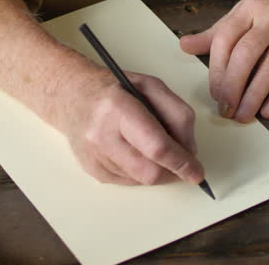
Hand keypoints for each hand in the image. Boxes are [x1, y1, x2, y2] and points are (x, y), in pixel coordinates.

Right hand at [0, 0, 203, 186]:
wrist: (71, 96)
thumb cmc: (116, 88)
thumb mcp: (151, 86)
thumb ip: (177, 113)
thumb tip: (189, 150)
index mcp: (118, 107)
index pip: (156, 146)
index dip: (181, 162)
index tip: (197, 172)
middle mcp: (101, 134)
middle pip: (150, 171)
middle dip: (173, 171)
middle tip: (182, 162)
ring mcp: (93, 155)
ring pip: (141, 180)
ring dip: (158, 170)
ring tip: (153, 147)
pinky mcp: (91, 170)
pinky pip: (129, 182)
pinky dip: (141, 171)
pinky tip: (135, 151)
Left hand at [180, 0, 268, 122]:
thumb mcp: (248, 9)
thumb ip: (218, 31)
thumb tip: (184, 45)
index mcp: (249, 8)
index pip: (225, 39)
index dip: (216, 69)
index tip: (213, 92)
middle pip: (245, 56)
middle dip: (231, 86)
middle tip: (225, 108)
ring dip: (253, 96)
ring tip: (243, 115)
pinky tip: (268, 111)